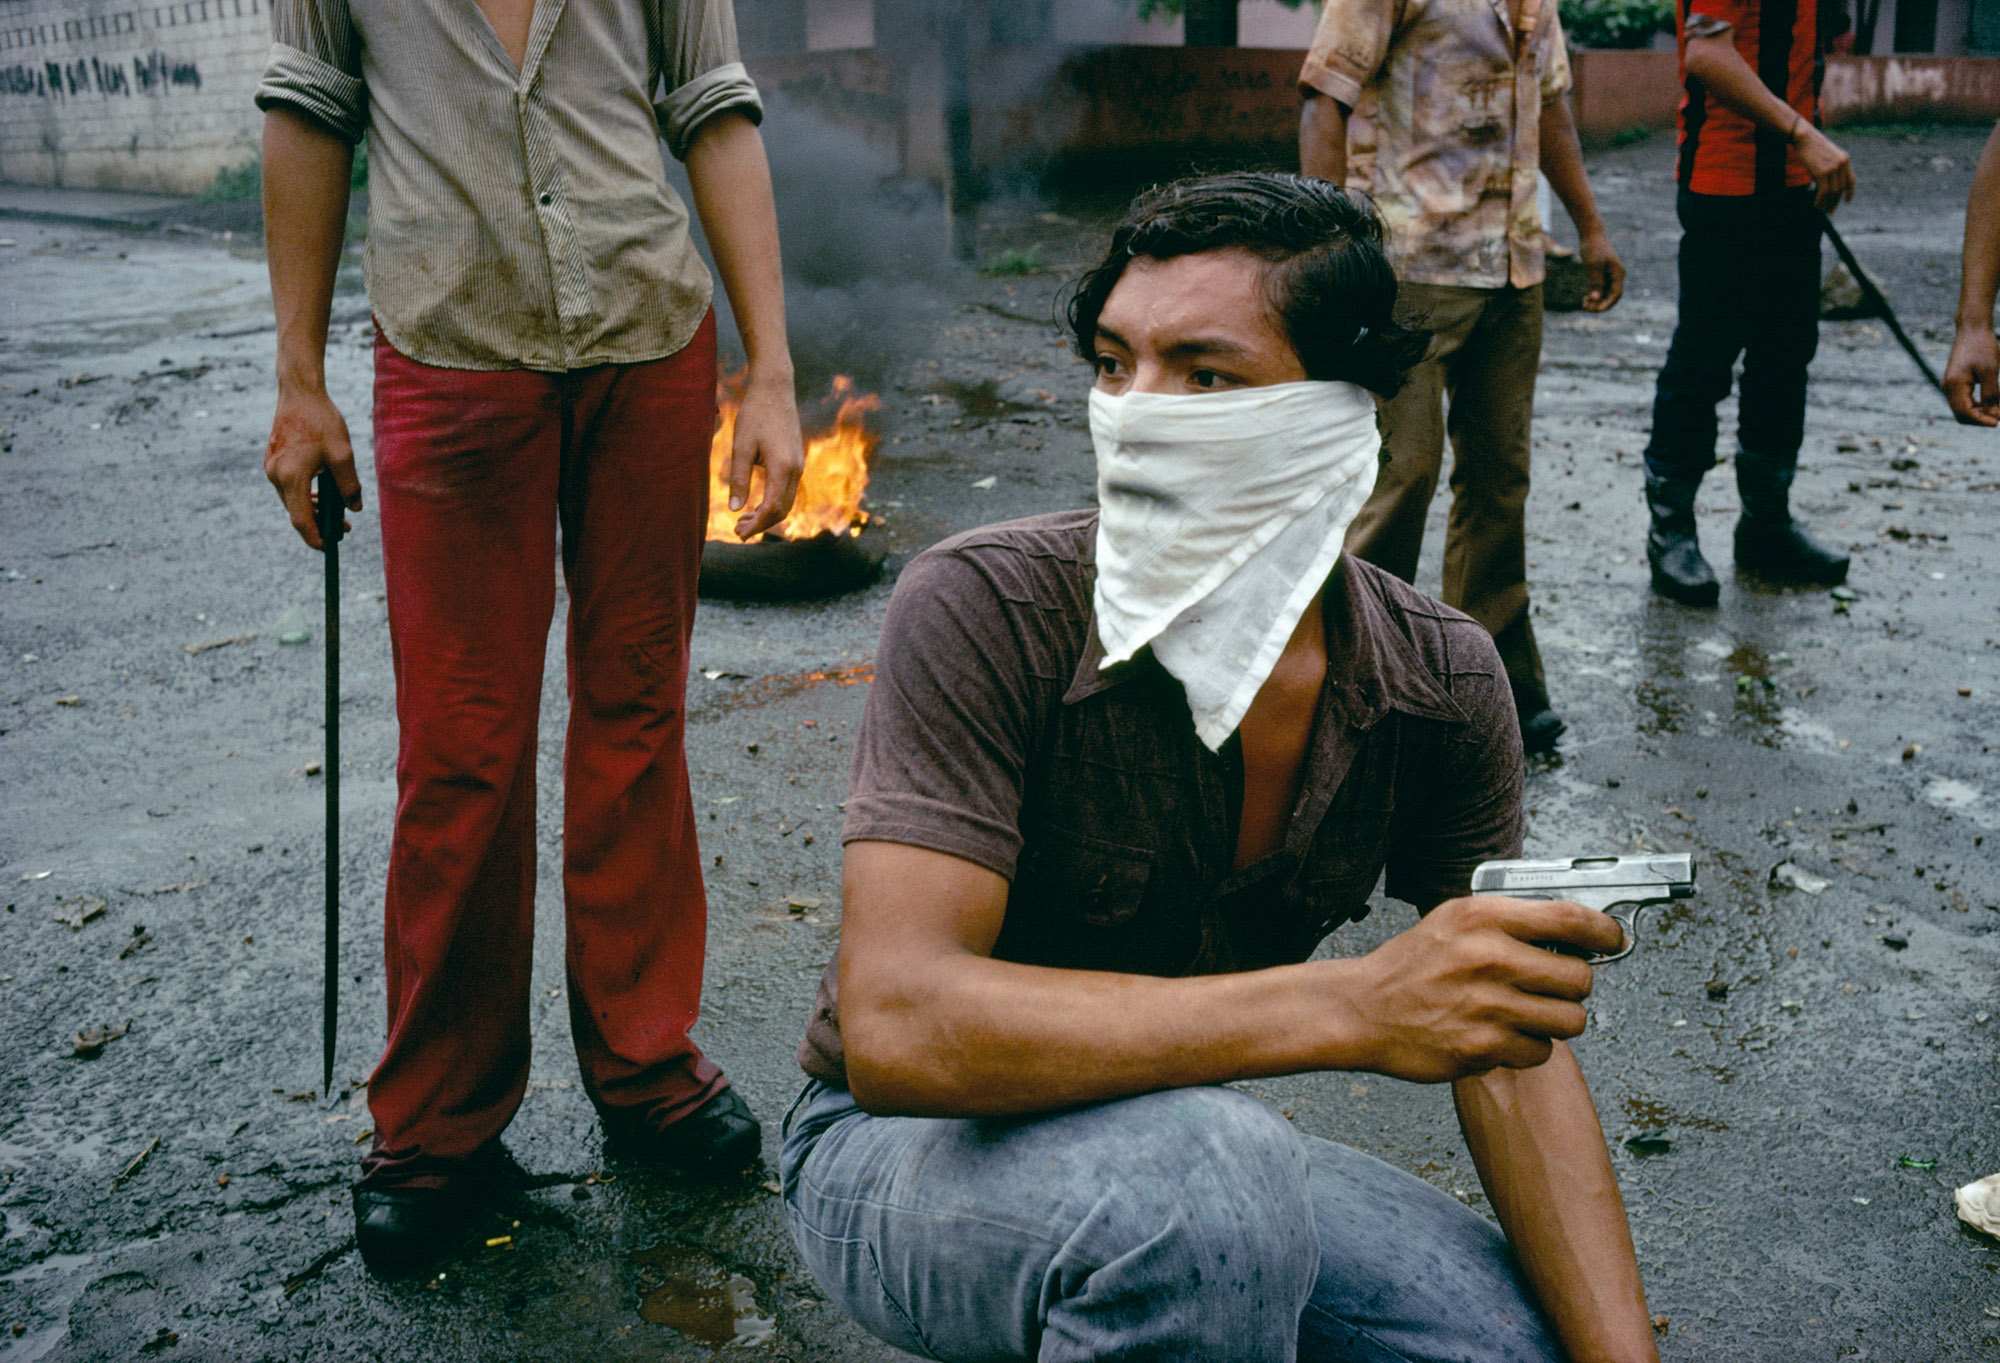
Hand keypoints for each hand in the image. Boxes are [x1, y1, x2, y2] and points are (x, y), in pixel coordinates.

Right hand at [265, 385, 360, 549]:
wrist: (299, 393)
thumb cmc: (322, 421)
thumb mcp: (343, 454)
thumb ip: (349, 485)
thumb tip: (354, 508)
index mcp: (291, 476)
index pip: (301, 519)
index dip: (315, 537)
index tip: (329, 547)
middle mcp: (275, 475)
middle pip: (295, 511)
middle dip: (319, 523)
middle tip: (344, 529)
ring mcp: (271, 467)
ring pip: (291, 499)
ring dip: (312, 509)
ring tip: (337, 514)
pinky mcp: (273, 461)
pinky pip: (288, 486)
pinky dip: (304, 494)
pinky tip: (321, 495)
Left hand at [726, 376, 804, 539]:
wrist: (775, 390)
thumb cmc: (755, 414)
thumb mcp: (741, 446)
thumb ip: (738, 479)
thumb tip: (735, 509)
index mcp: (782, 467)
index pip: (772, 508)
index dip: (756, 525)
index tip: (739, 533)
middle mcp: (796, 469)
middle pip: (782, 510)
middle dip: (761, 524)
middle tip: (738, 531)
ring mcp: (799, 465)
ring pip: (786, 502)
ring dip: (767, 515)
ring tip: (743, 519)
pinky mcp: (796, 461)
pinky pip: (787, 491)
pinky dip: (773, 503)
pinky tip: (755, 504)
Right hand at [1339, 896, 1623, 1082]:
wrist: (1361, 1010)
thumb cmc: (1411, 966)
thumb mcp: (1455, 920)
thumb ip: (1511, 921)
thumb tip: (1578, 931)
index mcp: (1484, 917)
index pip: (1571, 918)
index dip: (1605, 931)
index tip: (1613, 940)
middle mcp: (1489, 957)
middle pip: (1580, 978)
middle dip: (1573, 986)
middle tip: (1552, 987)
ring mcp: (1487, 1004)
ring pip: (1570, 1020)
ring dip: (1556, 1021)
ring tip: (1528, 1013)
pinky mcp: (1483, 1046)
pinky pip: (1540, 1052)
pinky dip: (1528, 1049)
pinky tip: (1502, 1035)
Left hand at [1578, 228, 1624, 312]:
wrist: (1591, 235)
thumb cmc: (1593, 248)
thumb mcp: (1594, 265)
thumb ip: (1595, 282)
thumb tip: (1595, 298)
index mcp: (1618, 274)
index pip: (1616, 295)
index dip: (1606, 304)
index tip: (1594, 310)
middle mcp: (1616, 276)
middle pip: (1611, 297)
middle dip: (1600, 305)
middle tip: (1585, 308)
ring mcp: (1610, 276)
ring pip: (1605, 295)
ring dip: (1596, 302)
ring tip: (1583, 304)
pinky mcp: (1602, 275)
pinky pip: (1601, 290)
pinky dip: (1594, 296)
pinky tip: (1585, 299)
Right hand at [1795, 126, 1855, 213]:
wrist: (1804, 137)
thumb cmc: (1811, 145)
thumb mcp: (1826, 155)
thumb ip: (1831, 167)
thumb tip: (1826, 184)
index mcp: (1845, 159)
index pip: (1850, 180)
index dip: (1849, 193)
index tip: (1847, 202)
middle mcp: (1842, 164)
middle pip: (1840, 189)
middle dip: (1835, 202)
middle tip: (1829, 211)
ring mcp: (1833, 168)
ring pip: (1832, 192)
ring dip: (1827, 203)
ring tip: (1821, 210)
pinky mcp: (1822, 172)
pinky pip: (1823, 191)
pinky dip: (1819, 200)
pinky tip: (1815, 205)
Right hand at [1943, 322, 1999, 425]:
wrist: (1972, 330)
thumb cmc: (1982, 347)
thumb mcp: (1990, 371)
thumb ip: (1991, 394)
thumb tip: (1994, 416)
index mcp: (1954, 386)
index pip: (1965, 413)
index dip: (1981, 421)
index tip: (1998, 421)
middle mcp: (1948, 389)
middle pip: (1961, 415)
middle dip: (1980, 419)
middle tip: (1999, 417)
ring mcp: (1949, 387)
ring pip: (1962, 410)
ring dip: (1979, 414)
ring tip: (1997, 410)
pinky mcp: (1954, 384)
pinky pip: (1963, 402)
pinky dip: (1976, 406)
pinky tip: (1989, 403)